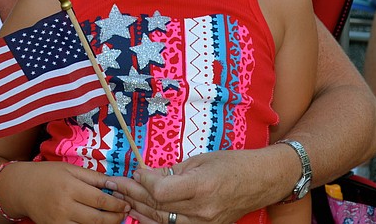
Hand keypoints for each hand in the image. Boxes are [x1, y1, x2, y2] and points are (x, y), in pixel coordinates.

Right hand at [14, 162, 128, 223]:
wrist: (22, 187)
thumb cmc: (48, 174)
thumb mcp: (70, 169)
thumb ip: (93, 177)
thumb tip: (114, 184)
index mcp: (70, 187)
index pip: (99, 199)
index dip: (116, 204)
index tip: (126, 203)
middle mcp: (64, 206)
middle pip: (96, 218)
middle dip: (115, 218)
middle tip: (125, 214)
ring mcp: (58, 221)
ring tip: (114, 220)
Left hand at [106, 151, 271, 223]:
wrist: (260, 181)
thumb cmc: (233, 164)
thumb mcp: (200, 160)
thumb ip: (173, 171)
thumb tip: (148, 175)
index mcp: (201, 187)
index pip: (159, 191)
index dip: (143, 181)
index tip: (136, 170)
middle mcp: (201, 210)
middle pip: (157, 206)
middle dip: (132, 193)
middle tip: (115, 183)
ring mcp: (204, 223)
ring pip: (161, 220)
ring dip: (138, 208)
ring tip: (121, 198)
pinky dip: (154, 220)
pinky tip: (140, 213)